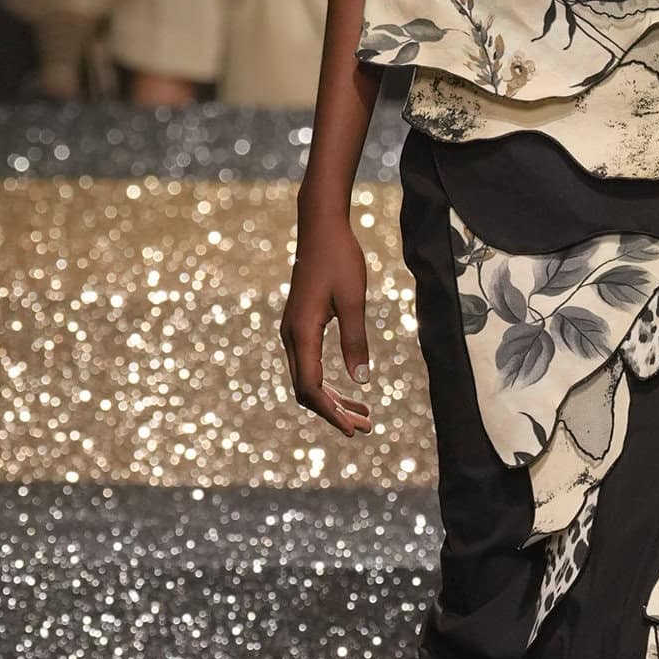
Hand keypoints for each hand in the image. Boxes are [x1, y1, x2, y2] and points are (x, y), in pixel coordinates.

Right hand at [279, 212, 373, 434]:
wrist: (321, 228)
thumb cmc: (339, 259)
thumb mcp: (354, 300)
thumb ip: (356, 340)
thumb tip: (361, 381)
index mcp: (302, 332)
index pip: (311, 386)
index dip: (330, 412)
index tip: (353, 430)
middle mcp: (292, 335)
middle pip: (307, 389)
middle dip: (334, 412)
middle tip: (366, 428)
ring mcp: (293, 331)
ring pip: (308, 379)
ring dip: (333, 400)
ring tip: (364, 414)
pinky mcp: (300, 326)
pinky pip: (310, 364)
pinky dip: (329, 382)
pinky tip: (350, 388)